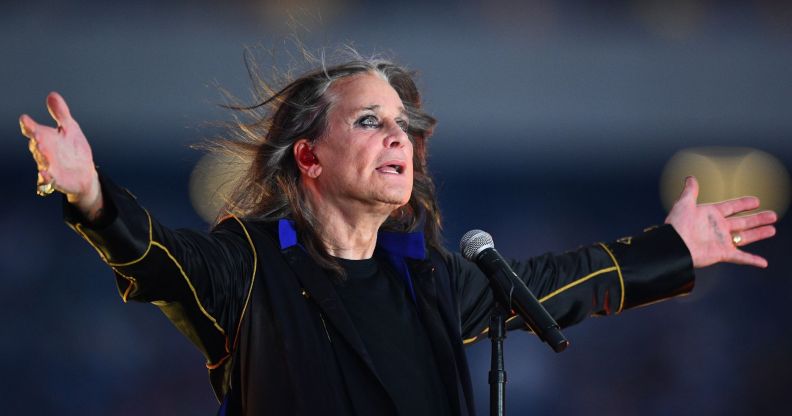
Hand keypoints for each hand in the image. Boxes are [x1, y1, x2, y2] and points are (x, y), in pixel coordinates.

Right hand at [20, 92, 102, 217]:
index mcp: (46, 137)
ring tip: (43, 151)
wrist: (84, 173)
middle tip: (37, 135)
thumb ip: (61, 113)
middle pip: (37, 145)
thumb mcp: (70, 128)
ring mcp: (49, 166)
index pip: (34, 130)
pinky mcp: (56, 180)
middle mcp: (45, 151)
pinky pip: (48, 180)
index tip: (25, 120)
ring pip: (42, 161)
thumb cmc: (73, 149)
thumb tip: (52, 94)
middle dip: (37, 140)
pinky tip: (45, 176)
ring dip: (42, 157)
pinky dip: (46, 178)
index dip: (29, 125)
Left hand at [665, 176, 776, 267]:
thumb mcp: (684, 204)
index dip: (743, 204)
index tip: (756, 201)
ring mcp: (721, 241)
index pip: (731, 207)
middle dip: (758, 219)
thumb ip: (690, 191)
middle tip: (773, 215)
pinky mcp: (722, 254)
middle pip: (743, 222)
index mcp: (710, 214)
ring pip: (745, 237)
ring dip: (759, 234)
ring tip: (772, 229)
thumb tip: (690, 177)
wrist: (674, 246)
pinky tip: (764, 263)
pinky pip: (741, 258)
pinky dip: (752, 261)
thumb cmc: (677, 225)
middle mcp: (717, 227)